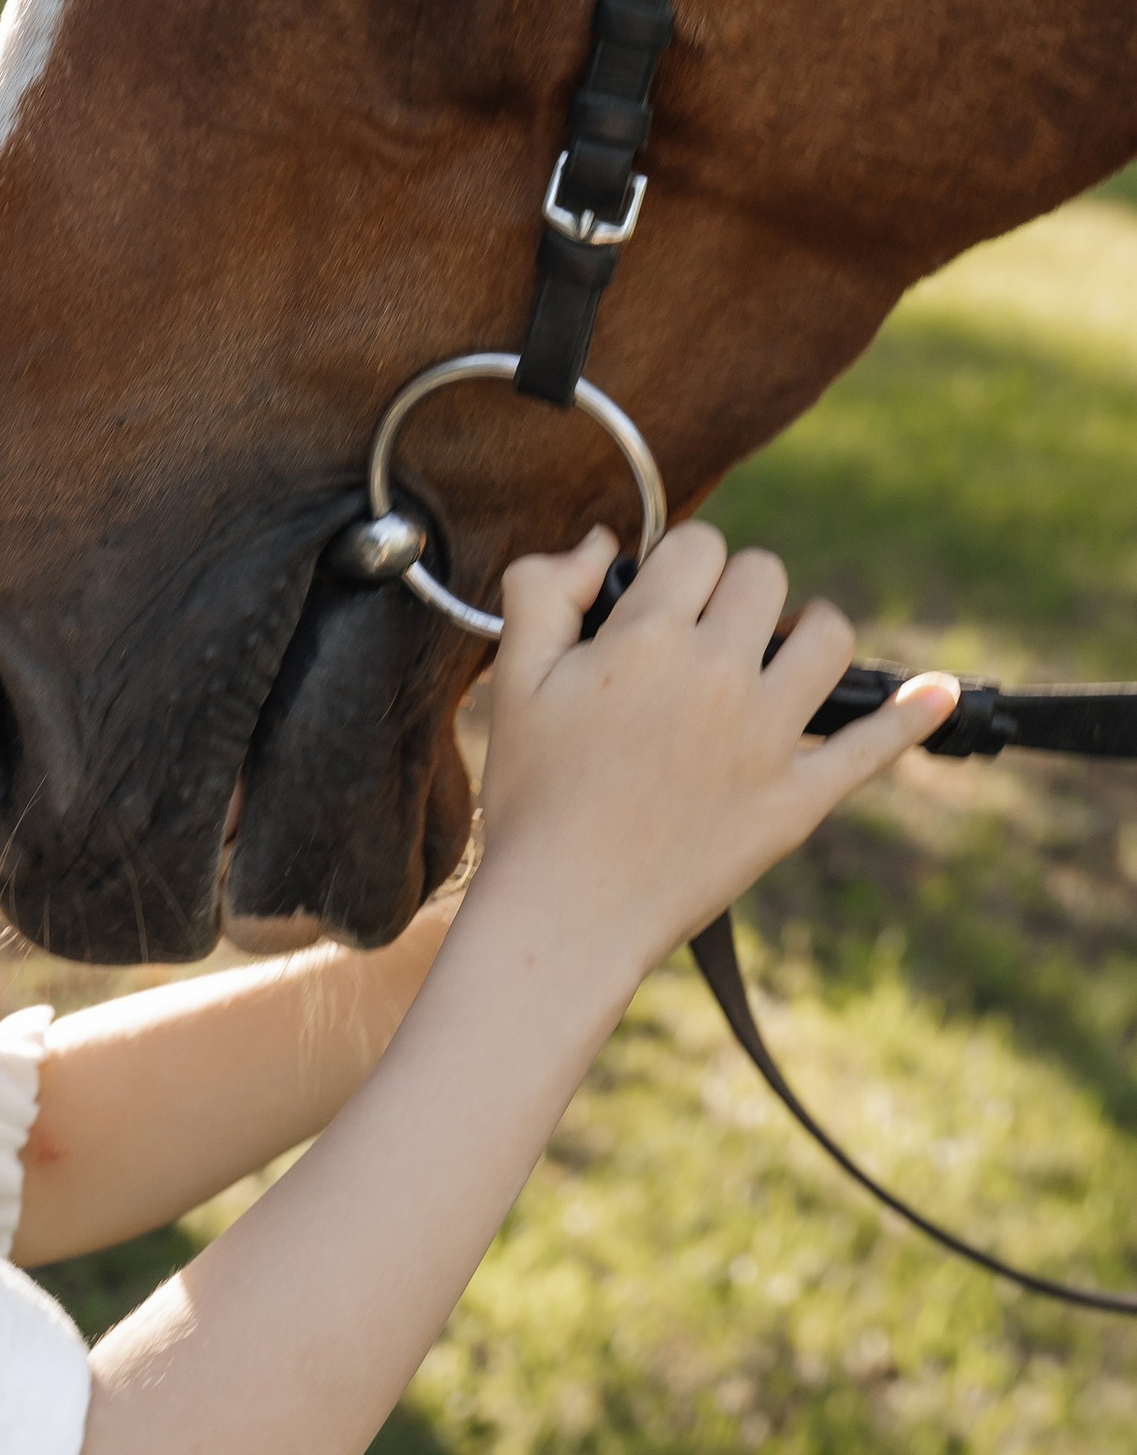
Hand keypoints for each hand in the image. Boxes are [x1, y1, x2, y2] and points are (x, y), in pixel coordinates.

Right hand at [474, 521, 955, 988]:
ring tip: (783, 651)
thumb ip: (543, 590)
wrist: (566, 911)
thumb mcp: (513, 680)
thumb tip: (599, 544)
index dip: (680, 563)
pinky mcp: (797, 798)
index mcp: (649, 638)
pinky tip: (941, 695)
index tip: (663, 599)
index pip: (699, 546)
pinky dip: (914, 715)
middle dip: (737, 590)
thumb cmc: (533, 796)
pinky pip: (874, 746)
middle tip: (706, 634)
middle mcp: (719, 675)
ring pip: (828, 638)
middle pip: (765, 577)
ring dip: (810, 630)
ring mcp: (767, 738)